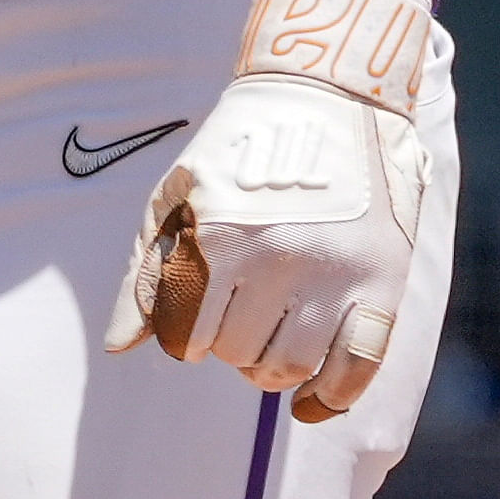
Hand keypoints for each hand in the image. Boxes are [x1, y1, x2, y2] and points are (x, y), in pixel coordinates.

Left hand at [105, 0, 440, 422]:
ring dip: (271, 368)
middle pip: (237, 355)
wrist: (328, 95)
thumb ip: (146, 272)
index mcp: (221, 235)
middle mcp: (279, 257)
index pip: (186, 335)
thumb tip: (118, 346)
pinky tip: (312, 403)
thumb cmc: (237, 150)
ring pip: (290, 368)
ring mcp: (335, 272)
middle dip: (226, 345)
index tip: (193, 315)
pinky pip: (356, 370)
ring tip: (269, 333)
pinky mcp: (381, 282)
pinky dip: (331, 397)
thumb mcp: (178, 197)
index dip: (183, 334)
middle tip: (236, 313)